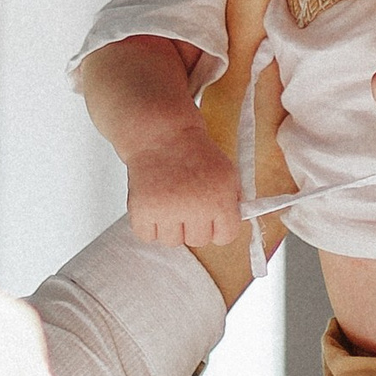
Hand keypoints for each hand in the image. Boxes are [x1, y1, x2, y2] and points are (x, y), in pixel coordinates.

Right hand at [125, 124, 245, 247]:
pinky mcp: (142, 212)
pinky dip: (148, 224)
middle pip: (198, 240)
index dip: (218, 225)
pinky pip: (148, 236)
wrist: (162, 134)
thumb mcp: (227, 172)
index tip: (210, 213)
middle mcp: (194, 209)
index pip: (225, 237)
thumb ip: (233, 201)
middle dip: (194, 224)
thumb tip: (231, 226)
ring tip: (168, 200)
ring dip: (170, 226)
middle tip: (186, 201)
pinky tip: (153, 204)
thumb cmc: (194, 152)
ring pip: (172, 241)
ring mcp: (166, 212)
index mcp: (219, 200)